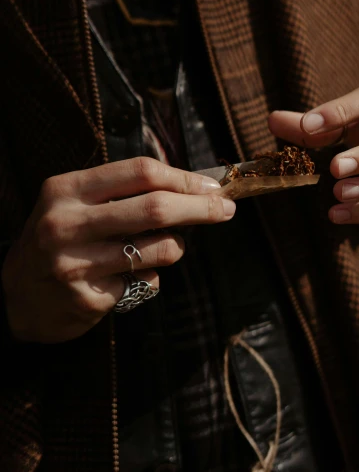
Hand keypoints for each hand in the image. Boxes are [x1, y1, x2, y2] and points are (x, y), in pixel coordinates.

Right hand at [1, 157, 234, 342]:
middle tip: (226, 210)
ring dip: (177, 247)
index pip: (139, 172)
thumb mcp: (76, 204)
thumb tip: (193, 186)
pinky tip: (125, 279)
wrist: (14, 297)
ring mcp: (76, 264)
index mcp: (67, 189)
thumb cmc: (60, 239)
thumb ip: (122, 193)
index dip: (183, 178)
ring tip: (166, 247)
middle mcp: (67, 223)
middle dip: (201, 207)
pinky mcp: (87, 299)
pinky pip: (145, 284)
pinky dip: (149, 279)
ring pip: (160, 249)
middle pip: (156, 207)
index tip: (210, 185)